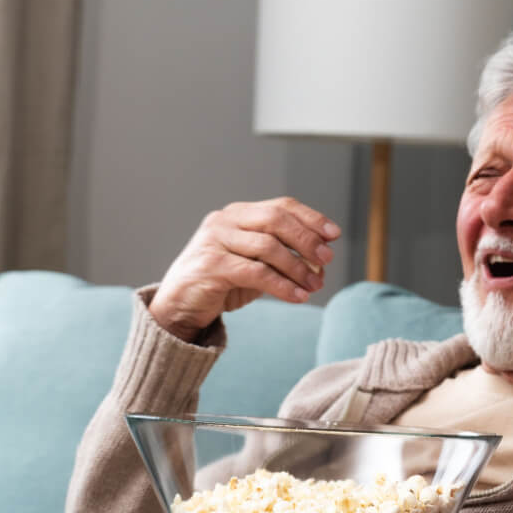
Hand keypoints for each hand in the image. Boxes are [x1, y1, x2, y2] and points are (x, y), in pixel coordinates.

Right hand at [149, 198, 339, 341]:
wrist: (179, 306)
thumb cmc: (220, 283)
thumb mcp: (255, 264)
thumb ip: (282, 257)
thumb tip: (321, 262)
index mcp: (237, 214)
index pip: (281, 205)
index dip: (311, 218)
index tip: (334, 234)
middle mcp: (224, 221)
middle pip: (276, 220)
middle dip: (307, 239)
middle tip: (327, 259)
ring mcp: (214, 240)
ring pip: (268, 246)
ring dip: (298, 268)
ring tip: (314, 286)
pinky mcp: (211, 265)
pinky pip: (256, 272)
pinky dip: (282, 285)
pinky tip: (297, 296)